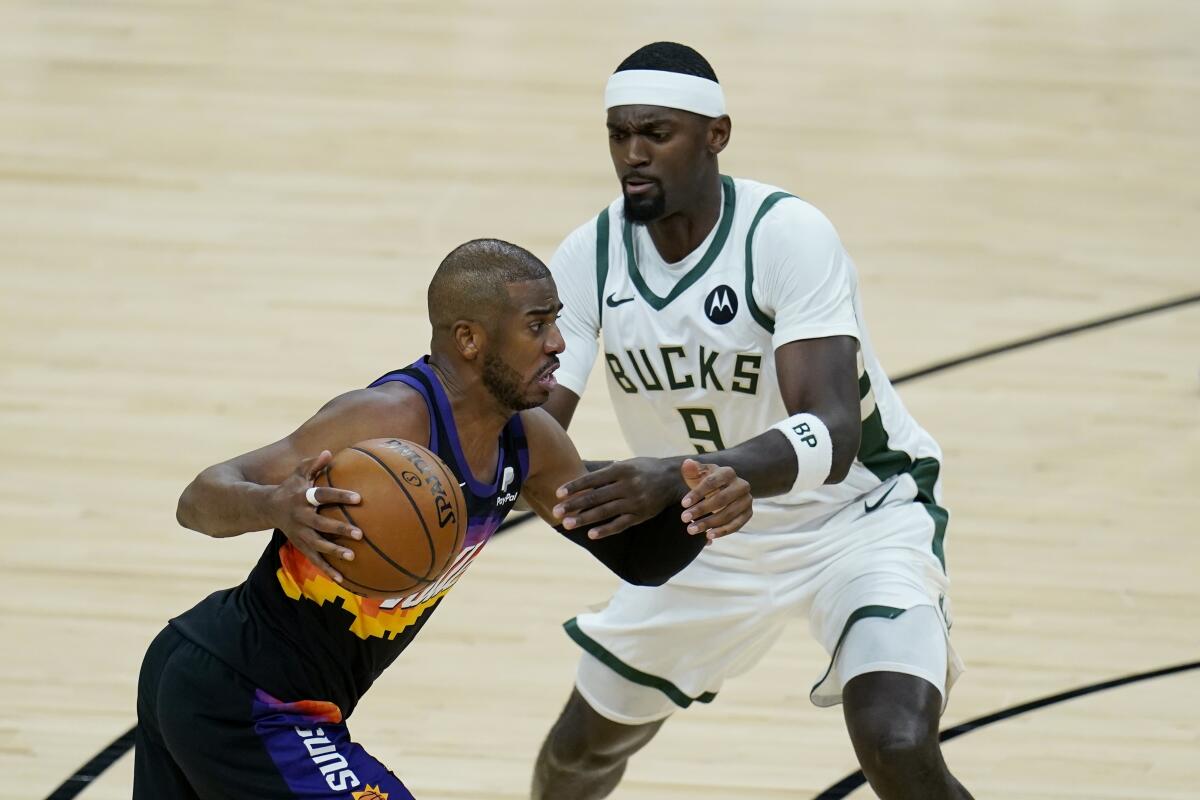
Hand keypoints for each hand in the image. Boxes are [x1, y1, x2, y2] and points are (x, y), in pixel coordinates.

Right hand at [269, 450, 362, 582]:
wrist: (266, 508)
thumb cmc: (290, 487)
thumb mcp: (298, 473)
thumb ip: (313, 464)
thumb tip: (328, 452)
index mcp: (303, 497)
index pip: (323, 495)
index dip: (340, 496)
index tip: (359, 497)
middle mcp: (301, 516)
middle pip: (321, 523)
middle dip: (340, 529)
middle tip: (359, 533)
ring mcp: (299, 533)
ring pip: (318, 544)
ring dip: (334, 551)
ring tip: (352, 556)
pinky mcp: (300, 545)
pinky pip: (314, 559)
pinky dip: (327, 569)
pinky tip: (342, 578)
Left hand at [553, 457, 683, 538]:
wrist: (674, 479)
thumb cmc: (645, 469)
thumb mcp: (627, 463)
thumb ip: (606, 470)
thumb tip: (581, 467)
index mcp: (621, 470)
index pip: (592, 479)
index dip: (575, 486)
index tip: (558, 493)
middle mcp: (627, 485)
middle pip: (595, 496)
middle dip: (574, 505)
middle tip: (556, 511)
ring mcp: (635, 501)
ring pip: (605, 512)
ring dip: (584, 519)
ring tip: (567, 524)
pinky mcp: (641, 515)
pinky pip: (621, 524)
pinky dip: (606, 530)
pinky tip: (591, 535)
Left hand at [678, 459, 752, 542]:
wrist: (722, 490)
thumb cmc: (706, 482)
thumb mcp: (698, 475)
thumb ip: (691, 470)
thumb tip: (687, 463)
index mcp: (727, 472)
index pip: (711, 482)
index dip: (697, 493)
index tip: (683, 504)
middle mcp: (741, 485)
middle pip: (721, 499)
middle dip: (701, 510)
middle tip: (684, 519)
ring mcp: (746, 500)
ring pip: (728, 514)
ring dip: (709, 523)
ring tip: (691, 530)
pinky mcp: (748, 513)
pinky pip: (736, 525)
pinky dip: (722, 532)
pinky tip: (708, 536)